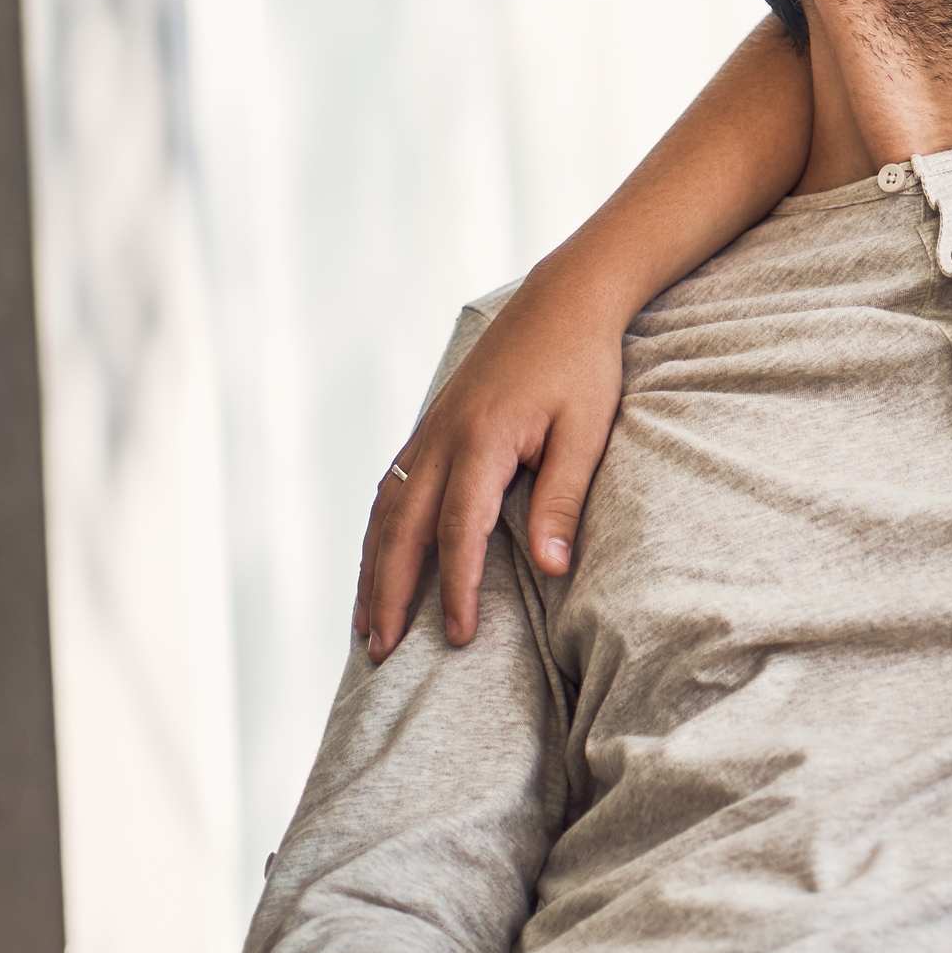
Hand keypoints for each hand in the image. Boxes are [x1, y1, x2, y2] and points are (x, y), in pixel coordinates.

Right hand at [355, 279, 625, 657]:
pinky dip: (377, 533)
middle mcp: (441, 437)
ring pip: (385, 512)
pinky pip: (391, 488)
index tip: (457, 638)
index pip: (459, 533)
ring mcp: (429, 430)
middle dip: (388, 595)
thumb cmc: (583, 366)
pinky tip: (375, 562)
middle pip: (401, 530)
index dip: (455, 589)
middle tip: (382, 654)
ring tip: (365, 626)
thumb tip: (550, 569)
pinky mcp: (430, 425)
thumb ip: (561, 499)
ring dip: (370, 570)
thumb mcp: (586, 431)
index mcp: (481, 440)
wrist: (564, 298)